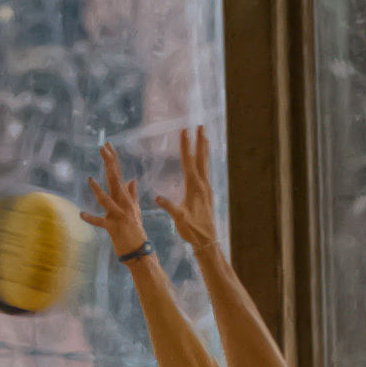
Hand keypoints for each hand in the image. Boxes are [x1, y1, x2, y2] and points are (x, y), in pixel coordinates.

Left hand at [79, 144, 146, 255]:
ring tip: (89, 180)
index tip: (107, 147)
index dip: (113, 160)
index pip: (118, 174)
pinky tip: (81, 214)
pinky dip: (91, 218)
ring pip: (107, 199)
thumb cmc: (135, 231)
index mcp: (126, 199)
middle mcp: (123, 204)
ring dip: (97, 190)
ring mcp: (118, 215)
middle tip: (103, 148)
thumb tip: (133, 180)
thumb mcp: (135, 211)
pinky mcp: (113, 228)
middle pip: (115, 180)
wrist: (140, 251)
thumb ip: (133, 195)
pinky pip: (100, 222)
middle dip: (109, 163)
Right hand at [153, 125, 219, 256]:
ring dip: (204, 149)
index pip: (188, 161)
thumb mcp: (179, 218)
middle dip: (199, 141)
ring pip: (205, 164)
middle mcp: (202, 184)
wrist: (207, 240)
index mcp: (194, 187)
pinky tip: (204, 160)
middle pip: (200, 158)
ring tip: (205, 136)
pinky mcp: (208, 193)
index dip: (185, 146)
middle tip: (200, 126)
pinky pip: (206, 172)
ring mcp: (206, 188)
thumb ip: (169, 207)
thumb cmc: (192, 230)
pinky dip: (204, 162)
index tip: (184, 131)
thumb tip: (157, 198)